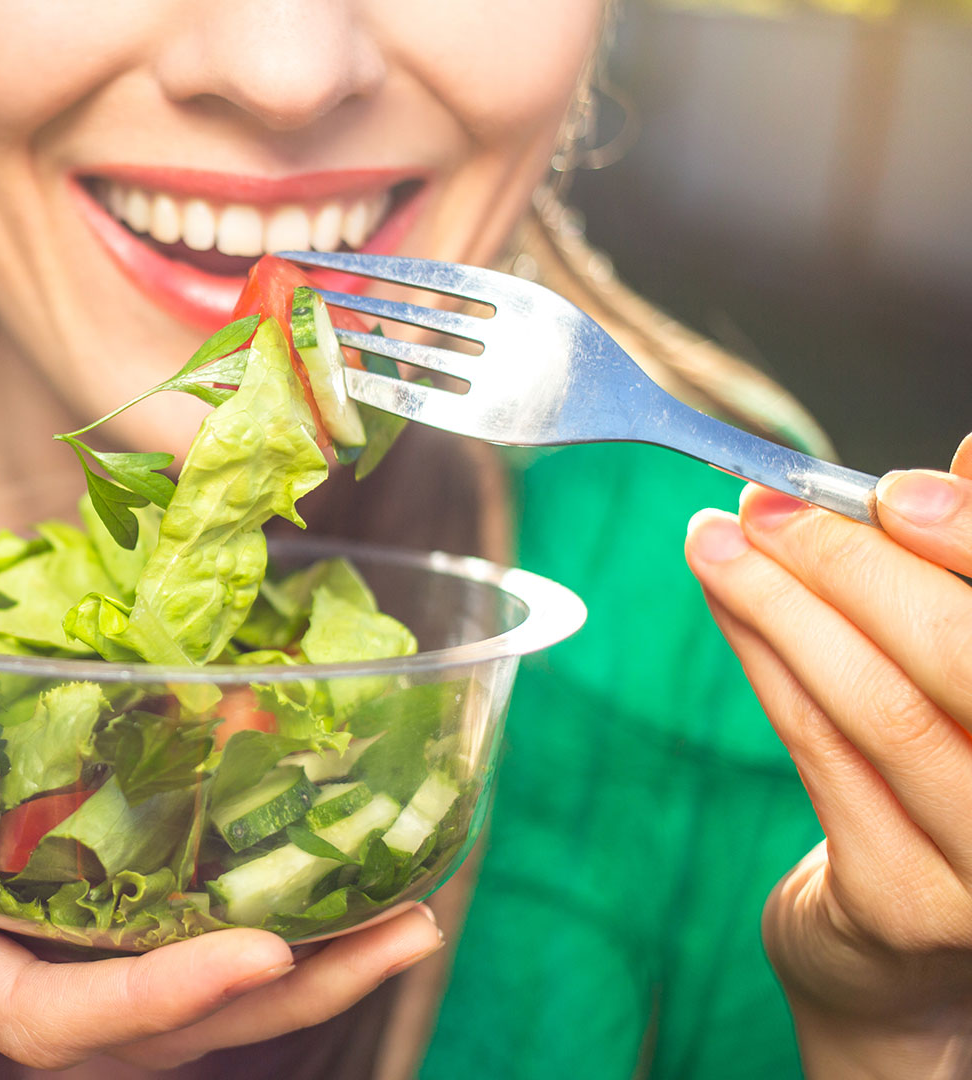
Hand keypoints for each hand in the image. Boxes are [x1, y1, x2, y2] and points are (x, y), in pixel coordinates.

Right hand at [0, 490, 443, 1072]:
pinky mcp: (7, 917)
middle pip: (131, 1037)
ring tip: (407, 907)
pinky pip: (133, 949)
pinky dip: (224, 923)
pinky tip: (307, 861)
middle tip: (409, 923)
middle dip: (271, 997)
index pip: (25, 1015)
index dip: (144, 1001)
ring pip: (149, 1010)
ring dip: (281, 974)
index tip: (262, 949)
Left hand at [684, 434, 971, 1074]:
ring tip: (717, 538)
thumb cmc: (957, 785)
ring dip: (781, 604)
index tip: (891, 486)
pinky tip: (728, 606)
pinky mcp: (905, 902)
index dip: (971, 536)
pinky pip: (820, 752)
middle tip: (767, 504)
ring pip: (877, 704)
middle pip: (960, 656)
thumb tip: (961, 458)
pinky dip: (766, 663)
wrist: (915, 967)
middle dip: (852, 564)